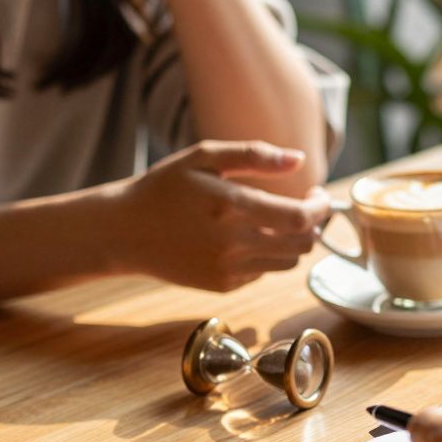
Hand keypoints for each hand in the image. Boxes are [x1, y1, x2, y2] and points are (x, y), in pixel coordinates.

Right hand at [107, 141, 328, 291]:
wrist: (122, 231)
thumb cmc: (164, 188)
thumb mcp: (203, 157)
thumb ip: (254, 155)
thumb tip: (299, 159)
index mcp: (231, 207)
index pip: (300, 218)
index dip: (319, 208)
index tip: (318, 195)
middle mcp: (233, 243)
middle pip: (302, 244)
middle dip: (312, 225)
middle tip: (305, 207)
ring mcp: (228, 269)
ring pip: (288, 262)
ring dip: (293, 242)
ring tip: (277, 222)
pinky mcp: (223, 286)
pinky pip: (263, 273)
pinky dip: (267, 256)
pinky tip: (247, 238)